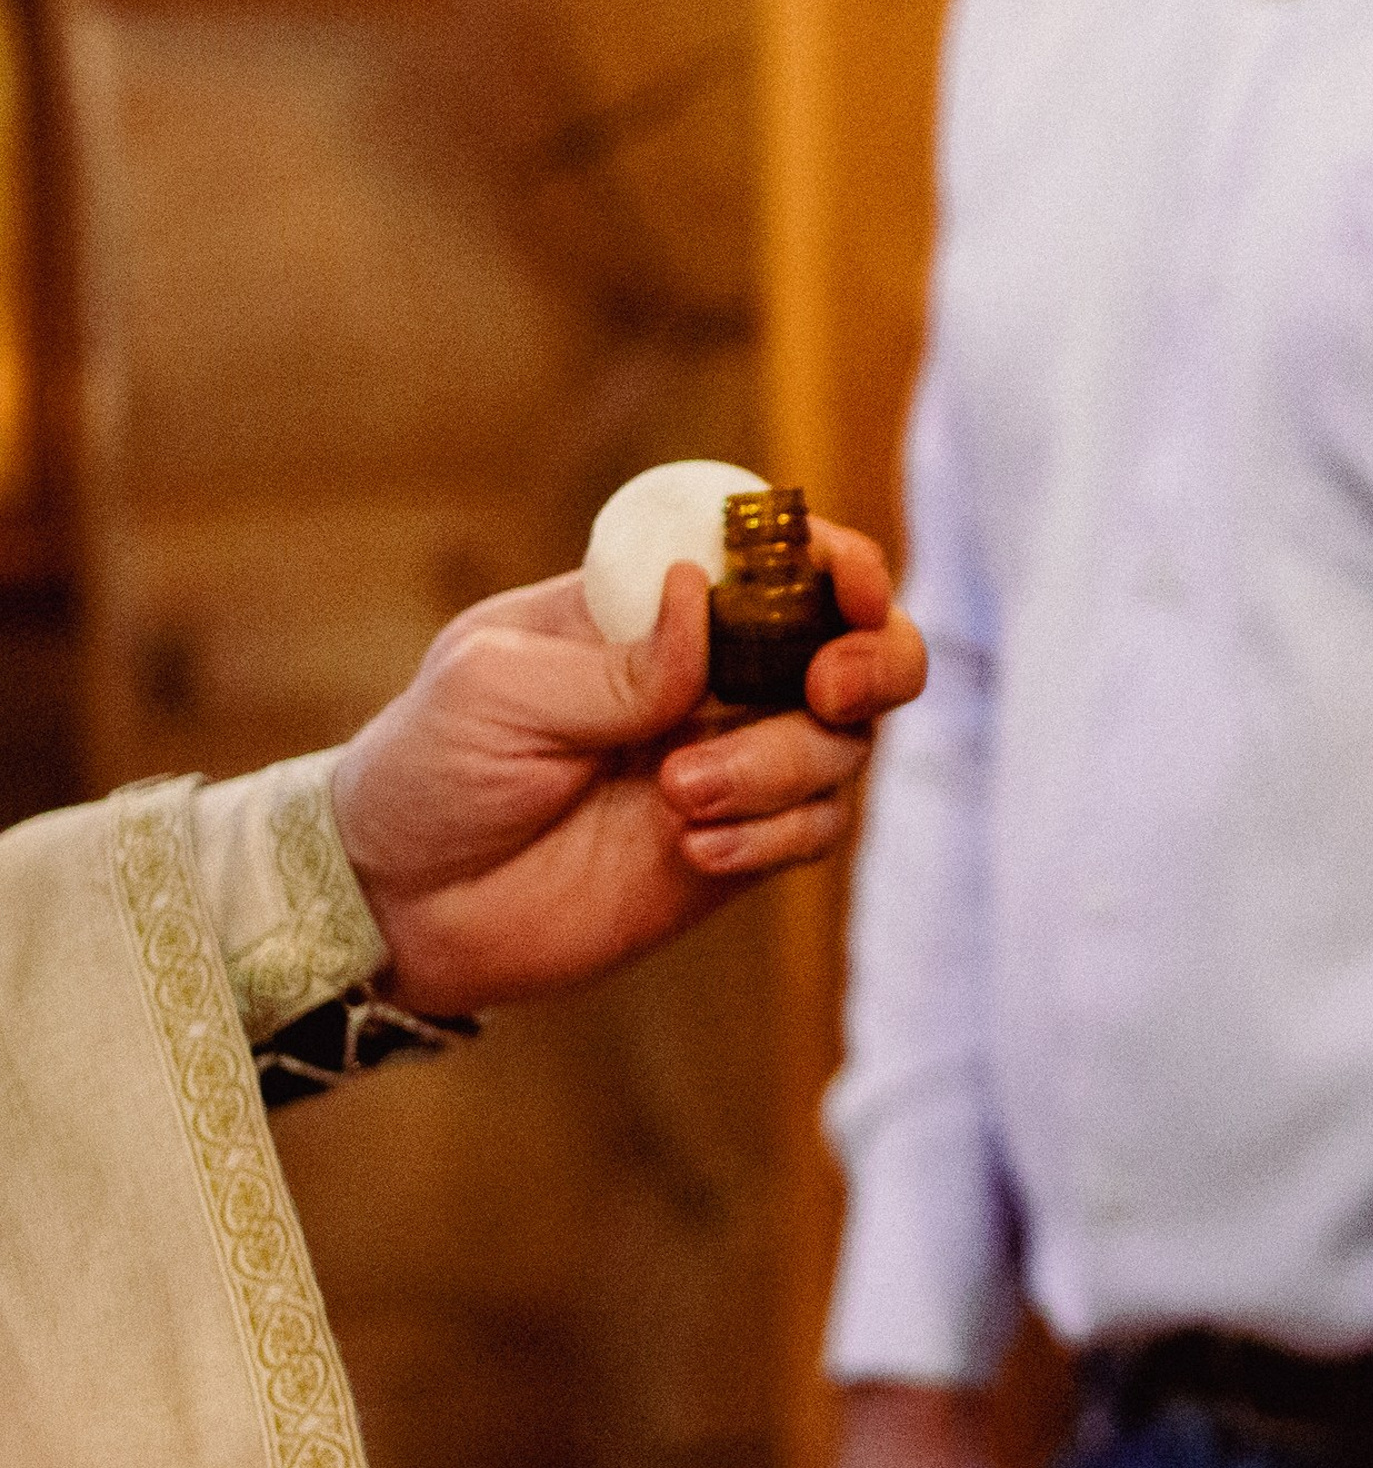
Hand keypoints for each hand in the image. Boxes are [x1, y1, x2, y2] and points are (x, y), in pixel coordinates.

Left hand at [334, 519, 927, 1014]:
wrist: (401, 906)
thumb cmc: (431, 768)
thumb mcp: (496, 687)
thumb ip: (615, 660)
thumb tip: (699, 597)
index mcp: (660, 608)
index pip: (780, 561)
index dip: (838, 563)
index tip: (848, 586)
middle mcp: (720, 677)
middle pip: (862, 645)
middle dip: (875, 659)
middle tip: (827, 690)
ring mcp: (738, 761)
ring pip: (843, 743)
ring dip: (781, 764)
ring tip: (678, 794)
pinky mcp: (743, 844)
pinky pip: (815, 828)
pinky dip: (772, 834)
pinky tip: (692, 848)